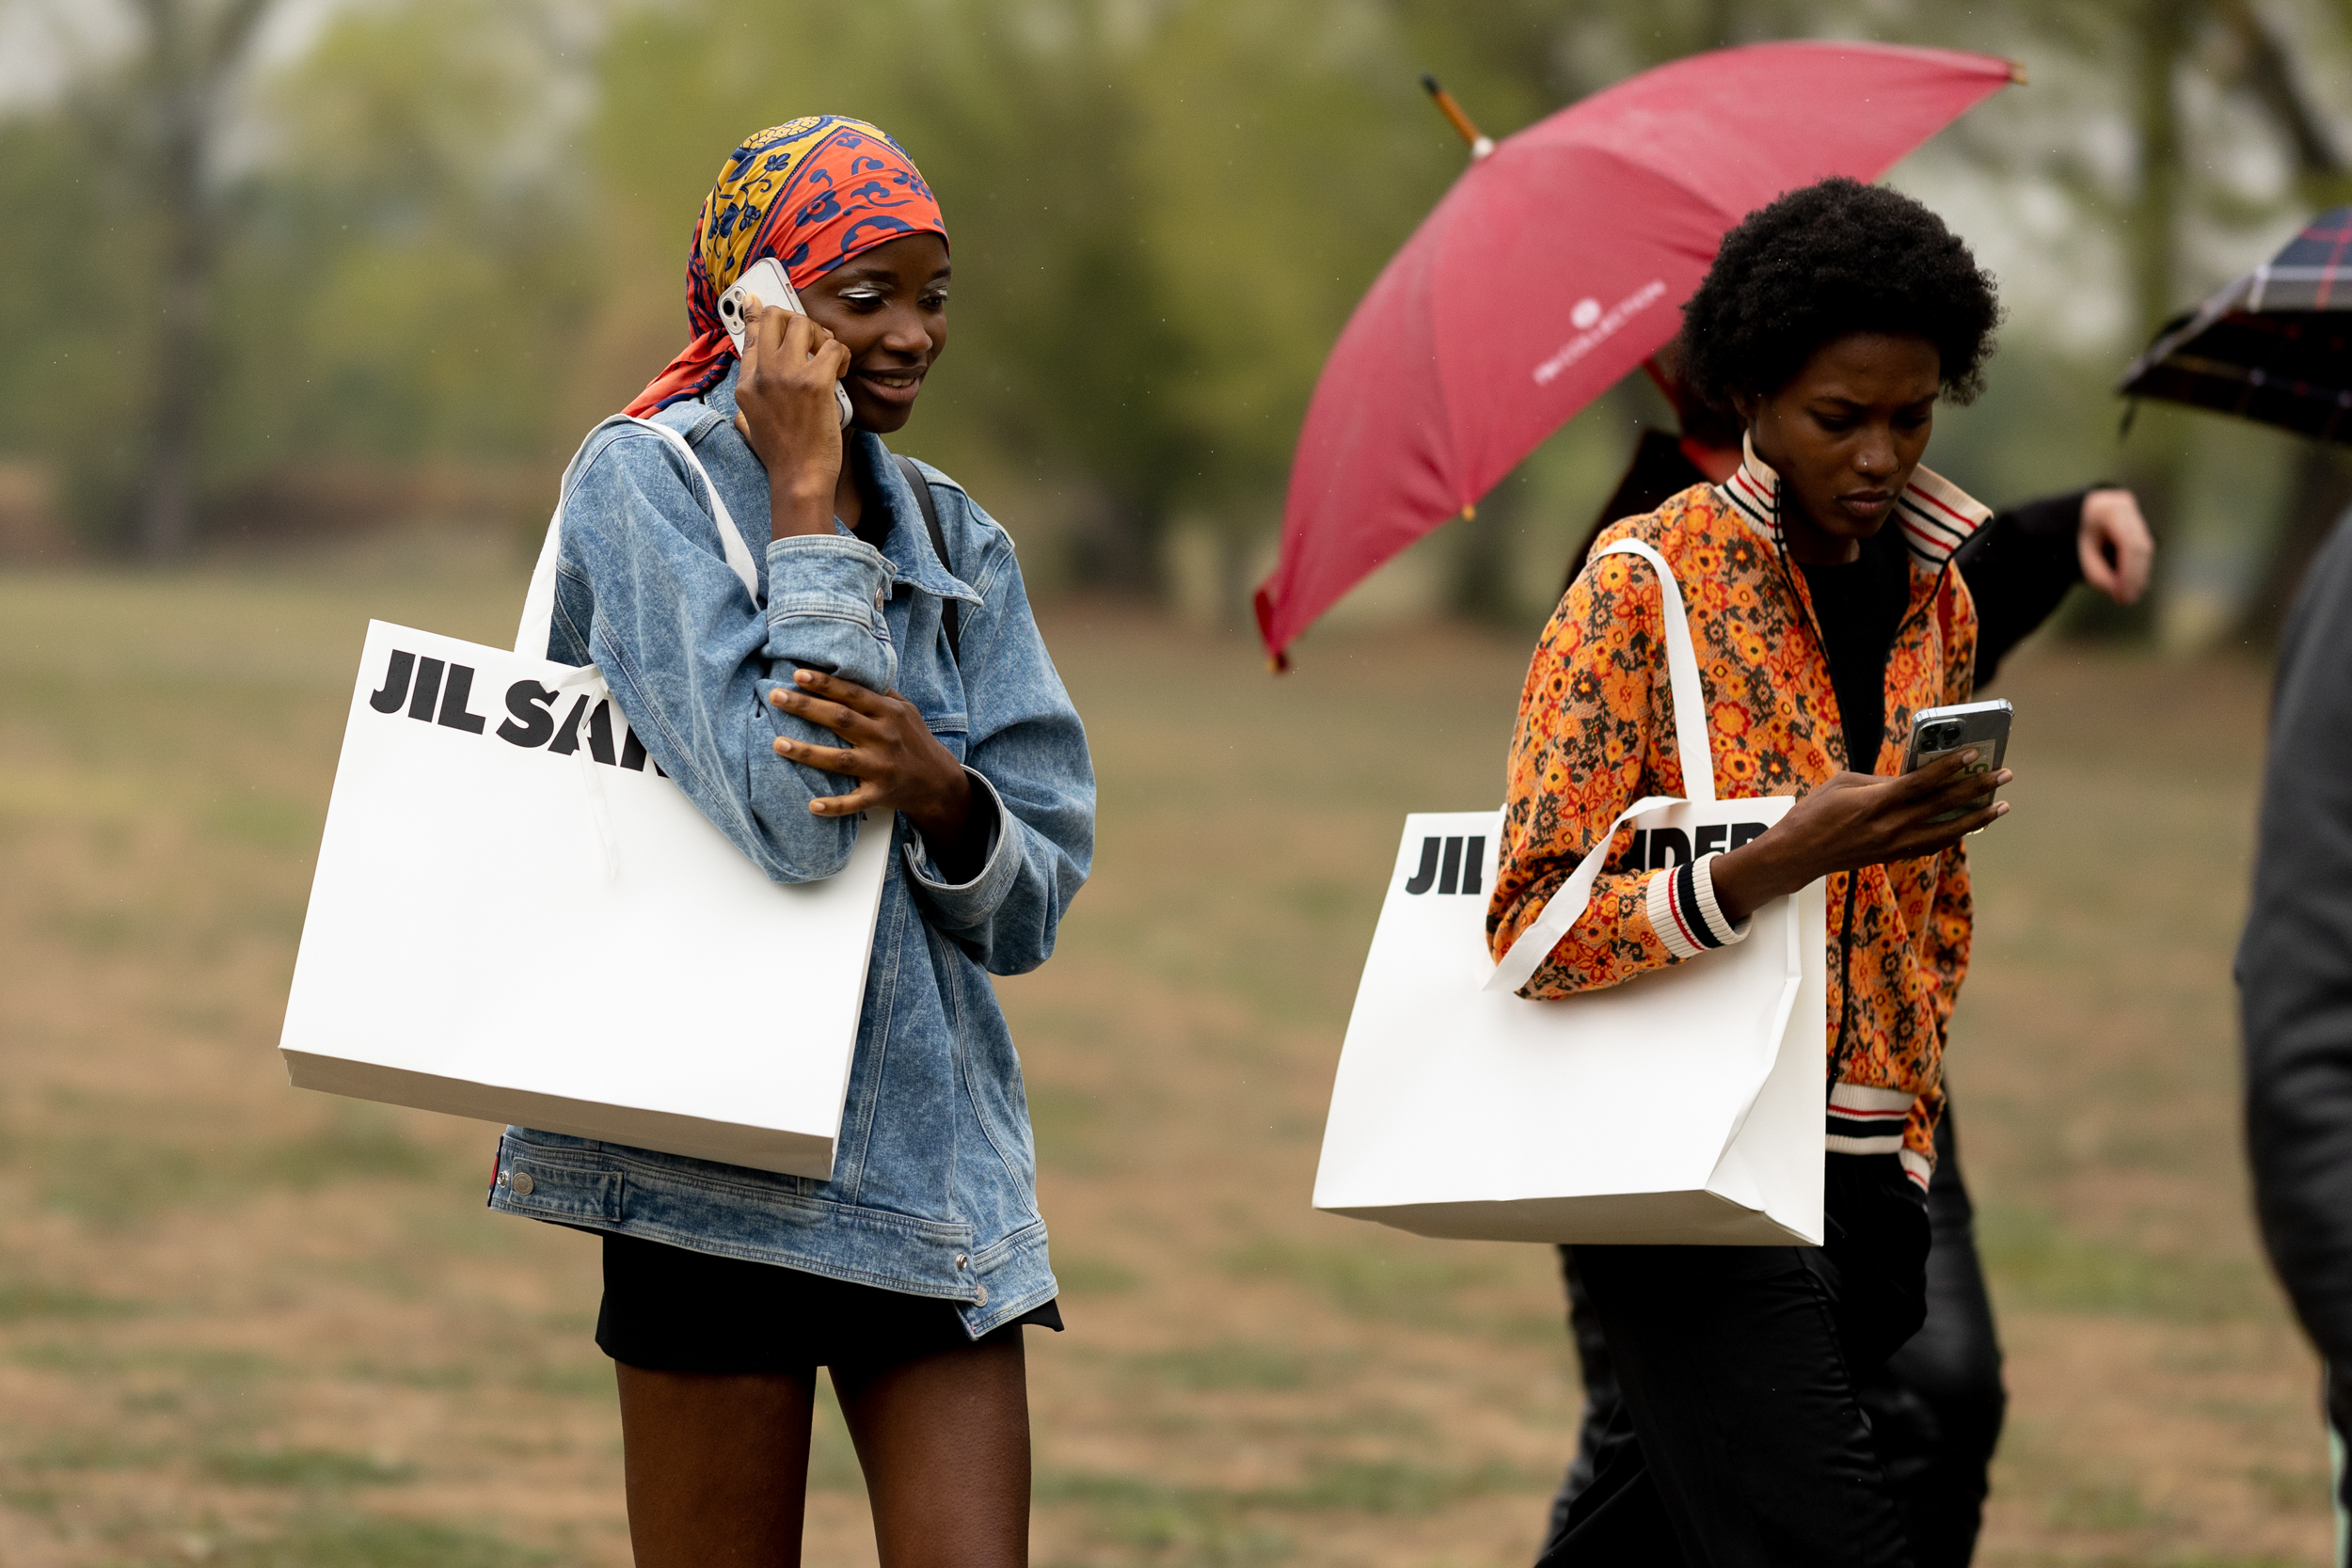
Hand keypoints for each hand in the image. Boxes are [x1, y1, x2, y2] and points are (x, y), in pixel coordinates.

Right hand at [731, 296, 851, 538]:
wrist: (799, 479)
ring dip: (822, 335)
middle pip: (774, 317)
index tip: (757, 300)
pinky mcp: (815, 382)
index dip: (755, 313)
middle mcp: (763, 374)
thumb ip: (746, 403)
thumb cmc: (783, 457)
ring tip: (829, 358)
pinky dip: (842, 354)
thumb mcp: (749, 425)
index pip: (748, 333)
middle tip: (812, 340)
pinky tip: (840, 372)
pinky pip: (833, 346)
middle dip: (797, 319)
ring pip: (804, 324)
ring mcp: (787, 375)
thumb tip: (744, 388)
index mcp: (746, 384)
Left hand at [769, 668, 985, 875]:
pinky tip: (812, 805)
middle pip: (841, 720)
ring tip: (777, 743)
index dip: (825, 683)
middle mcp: (885, 737)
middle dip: (806, 707)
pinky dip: (834, 806)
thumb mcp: (906, 710)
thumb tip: (851, 668)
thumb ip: (880, 692)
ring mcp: (881, 767)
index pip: (852, 693)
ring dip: (807, 752)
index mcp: (889, 713)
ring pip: (840, 759)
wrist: (938, 781)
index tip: (798, 674)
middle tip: (776, 696)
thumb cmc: (914, 740)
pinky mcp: (880, 793)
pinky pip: (854, 802)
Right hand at [1707, 749, 2011, 925]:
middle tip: (2003, 775)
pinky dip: (1952, 834)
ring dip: (1976, 818)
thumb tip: (1910, 780)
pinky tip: (1968, 826)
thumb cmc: (1813, 813)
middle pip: (1943, 806)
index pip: (1921, 783)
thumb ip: (1879, 781)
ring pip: (1946, 832)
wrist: (1796, 855)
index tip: (1973, 754)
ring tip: (2000, 806)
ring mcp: (1893, 845)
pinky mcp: (1892, 856)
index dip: (1950, 767)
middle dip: (1977, 789)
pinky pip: (1931, 845)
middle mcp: (1890, 827)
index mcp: (1874, 803)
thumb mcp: (1842, 784)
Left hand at [2078, 488, 2153, 603]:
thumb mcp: (2080, 555)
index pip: (2129, 544)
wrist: (2073, 515)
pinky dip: (2138, 567)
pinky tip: (2133, 585)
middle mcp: (2125, 506)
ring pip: (2145, 547)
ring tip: (2129, 596)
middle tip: (2127, 599)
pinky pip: (2143, 547)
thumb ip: (2097, 572)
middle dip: (2135, 576)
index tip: (2123, 594)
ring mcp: (2133, 512)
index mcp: (2108, 510)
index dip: (2130, 572)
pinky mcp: (2137, 520)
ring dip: (2139, 574)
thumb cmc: (2074, 535)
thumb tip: (2116, 590)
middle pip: (2140, 546)